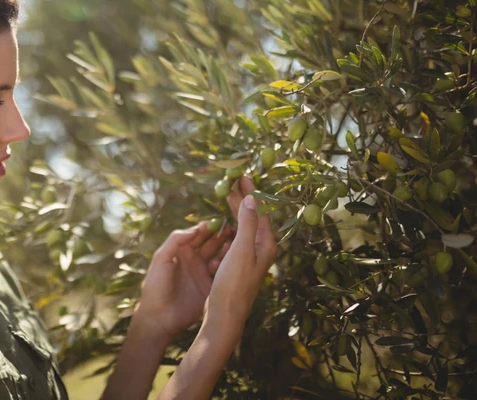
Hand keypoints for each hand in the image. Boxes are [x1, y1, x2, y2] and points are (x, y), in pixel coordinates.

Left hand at [135, 220, 234, 341]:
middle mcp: (194, 259)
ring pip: (219, 256)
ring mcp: (203, 272)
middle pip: (211, 243)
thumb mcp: (161, 259)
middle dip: (221, 235)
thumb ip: (176, 240)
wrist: (159, 317)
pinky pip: (222, 273)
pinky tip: (232, 260)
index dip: (209, 227)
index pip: (198, 234)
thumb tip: (196, 228)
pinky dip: (228, 266)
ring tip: (235, 243)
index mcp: (181, 250)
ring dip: (226, 249)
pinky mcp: (210, 286)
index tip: (220, 221)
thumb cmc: (156, 286)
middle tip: (233, 229)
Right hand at [203, 176, 277, 326]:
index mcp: (266, 244)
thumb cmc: (234, 283)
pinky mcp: (239, 263)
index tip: (243, 175)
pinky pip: (236, 235)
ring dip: (236, 209)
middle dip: (243, 197)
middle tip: (233, 179)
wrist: (225, 313)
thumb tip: (252, 199)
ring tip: (227, 194)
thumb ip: (247, 223)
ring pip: (244, 225)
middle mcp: (261, 248)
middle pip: (253, 216)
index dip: (251, 192)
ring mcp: (250, 256)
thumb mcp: (242, 250)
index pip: (260, 210)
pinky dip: (230, 223)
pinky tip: (222, 220)